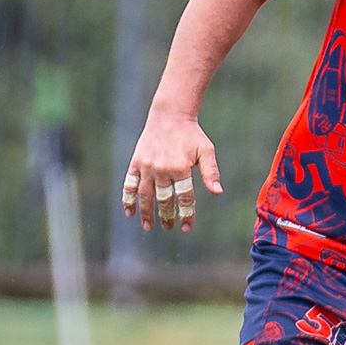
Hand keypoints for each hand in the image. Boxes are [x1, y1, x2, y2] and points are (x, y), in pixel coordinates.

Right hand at [123, 114, 221, 231]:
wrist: (170, 116)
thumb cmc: (192, 135)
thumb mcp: (206, 151)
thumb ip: (211, 172)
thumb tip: (217, 192)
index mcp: (180, 168)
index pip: (184, 198)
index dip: (186, 214)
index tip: (187, 227)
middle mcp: (161, 169)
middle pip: (164, 199)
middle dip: (167, 216)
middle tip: (169, 228)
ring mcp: (146, 167)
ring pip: (145, 195)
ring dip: (146, 213)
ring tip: (149, 227)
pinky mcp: (136, 163)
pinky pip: (130, 184)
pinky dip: (128, 199)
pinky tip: (129, 212)